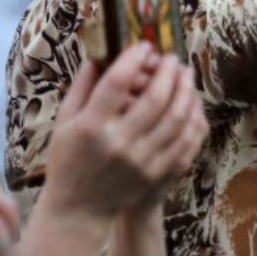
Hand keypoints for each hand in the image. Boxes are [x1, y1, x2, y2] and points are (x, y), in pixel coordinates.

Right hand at [42, 45, 207, 221]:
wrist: (78, 209)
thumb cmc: (68, 160)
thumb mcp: (64, 121)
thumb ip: (82, 86)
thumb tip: (102, 53)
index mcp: (91, 126)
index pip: (118, 81)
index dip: (135, 58)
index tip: (145, 45)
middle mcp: (119, 143)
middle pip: (156, 97)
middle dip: (168, 72)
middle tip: (173, 58)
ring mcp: (141, 161)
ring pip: (177, 118)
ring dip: (186, 91)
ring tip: (186, 75)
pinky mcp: (157, 174)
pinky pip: (186, 141)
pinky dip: (192, 118)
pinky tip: (192, 104)